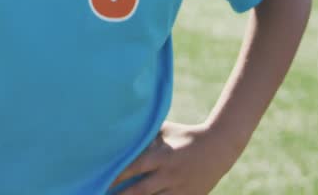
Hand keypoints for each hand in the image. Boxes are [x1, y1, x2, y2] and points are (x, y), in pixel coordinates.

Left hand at [111, 121, 240, 194]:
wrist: (219, 147)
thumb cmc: (185, 135)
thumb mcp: (165, 130)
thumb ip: (145, 133)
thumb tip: (120, 129)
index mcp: (161, 155)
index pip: (133, 167)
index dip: (115, 176)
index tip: (98, 180)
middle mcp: (169, 174)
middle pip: (140, 191)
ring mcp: (179, 189)